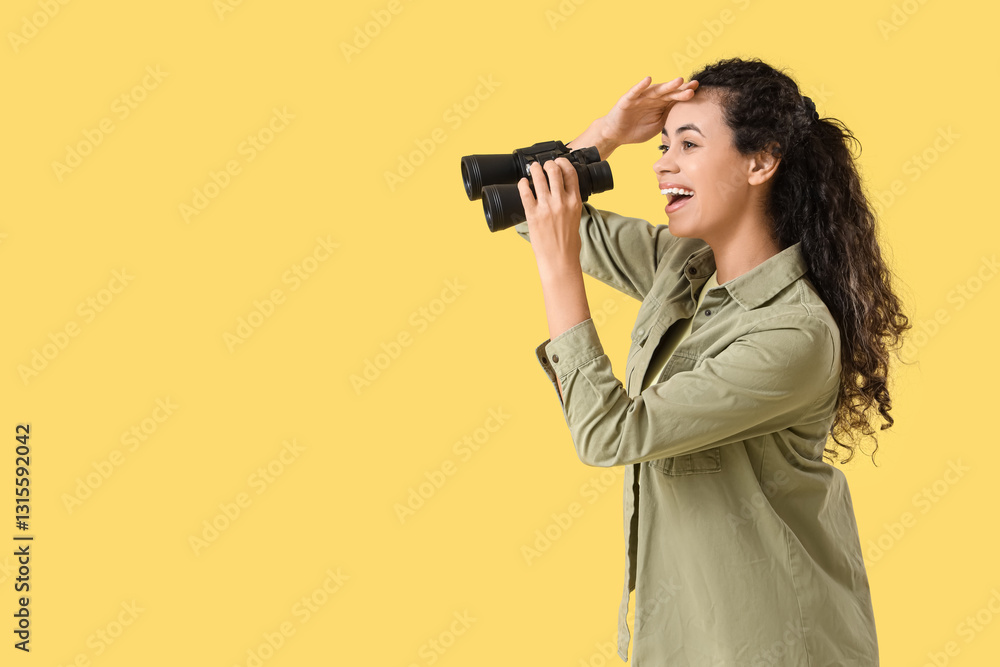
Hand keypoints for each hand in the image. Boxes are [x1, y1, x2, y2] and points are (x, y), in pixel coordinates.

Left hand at [517, 157, 582, 274]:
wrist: (560, 260)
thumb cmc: (569, 244)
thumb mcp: (576, 219)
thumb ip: (570, 204)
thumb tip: (564, 195)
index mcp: (575, 202)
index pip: (570, 174)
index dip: (563, 163)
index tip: (559, 161)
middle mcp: (561, 202)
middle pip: (554, 172)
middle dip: (548, 164)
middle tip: (544, 164)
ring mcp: (547, 208)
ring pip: (539, 179)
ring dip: (534, 170)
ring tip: (532, 168)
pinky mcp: (533, 215)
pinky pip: (526, 193)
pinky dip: (523, 185)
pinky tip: (523, 182)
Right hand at [599, 76, 698, 145]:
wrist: (615, 134)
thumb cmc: (636, 130)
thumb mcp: (658, 125)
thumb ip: (669, 117)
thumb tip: (686, 113)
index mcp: (660, 104)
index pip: (675, 97)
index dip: (685, 93)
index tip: (698, 90)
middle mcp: (652, 98)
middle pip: (668, 92)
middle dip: (681, 88)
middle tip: (694, 85)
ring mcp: (640, 97)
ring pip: (655, 90)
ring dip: (667, 86)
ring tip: (679, 81)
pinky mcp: (628, 100)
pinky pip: (635, 92)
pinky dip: (641, 86)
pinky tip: (648, 79)